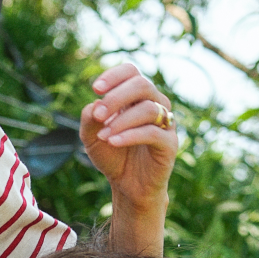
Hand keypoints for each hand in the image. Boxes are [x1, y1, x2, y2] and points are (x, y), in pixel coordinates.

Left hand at [80, 62, 177, 214]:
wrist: (128, 185)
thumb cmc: (112, 155)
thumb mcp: (92, 137)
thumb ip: (89, 119)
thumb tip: (94, 104)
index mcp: (136, 96)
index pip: (131, 72)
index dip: (114, 75)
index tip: (95, 89)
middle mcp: (154, 103)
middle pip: (142, 85)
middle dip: (116, 98)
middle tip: (98, 115)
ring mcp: (165, 122)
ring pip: (148, 108)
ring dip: (121, 121)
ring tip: (103, 136)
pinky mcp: (169, 143)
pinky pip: (152, 133)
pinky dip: (130, 135)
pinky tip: (113, 142)